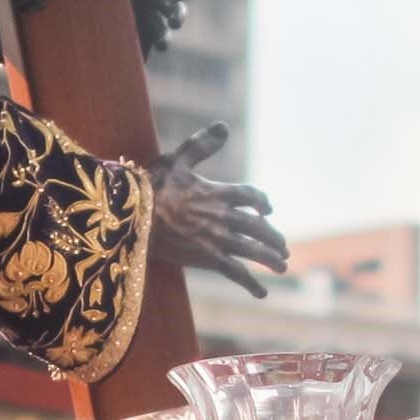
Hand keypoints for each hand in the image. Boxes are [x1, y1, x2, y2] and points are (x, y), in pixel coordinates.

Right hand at [149, 124, 285, 296]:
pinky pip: (236, 272)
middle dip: (273, 237)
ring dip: (271, 259)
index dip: (262, 202)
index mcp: (218, 192)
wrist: (135, 216)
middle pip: (259, 227)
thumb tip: (223, 126)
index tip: (268, 210)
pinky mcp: (208, 258)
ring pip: (254, 250)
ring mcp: (218, 238)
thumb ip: (201, 145)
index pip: (252, 196)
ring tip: (282, 266)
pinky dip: (251, 283)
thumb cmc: (152, 186)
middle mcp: (224, 216)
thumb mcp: (178, 159)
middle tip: (283, 247)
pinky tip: (262, 292)